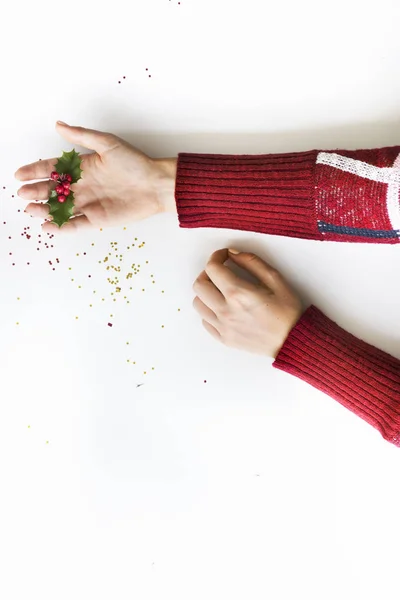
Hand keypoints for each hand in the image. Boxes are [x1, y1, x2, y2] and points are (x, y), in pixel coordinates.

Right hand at [14, 122, 177, 232]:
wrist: (156, 185)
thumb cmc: (135, 163)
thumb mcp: (107, 144)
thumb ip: (82, 136)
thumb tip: (58, 125)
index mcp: (82, 167)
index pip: (53, 168)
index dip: (35, 170)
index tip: (19, 173)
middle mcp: (82, 185)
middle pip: (52, 189)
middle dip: (35, 190)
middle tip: (22, 192)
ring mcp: (88, 203)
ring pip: (60, 208)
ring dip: (44, 209)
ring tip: (30, 208)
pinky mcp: (97, 219)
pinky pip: (75, 225)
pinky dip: (61, 227)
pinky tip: (47, 226)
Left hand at [193, 249, 303, 357]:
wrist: (292, 341)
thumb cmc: (287, 311)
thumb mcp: (275, 279)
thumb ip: (251, 262)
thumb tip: (232, 253)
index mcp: (238, 293)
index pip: (212, 268)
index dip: (216, 256)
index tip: (224, 256)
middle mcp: (225, 311)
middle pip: (199, 285)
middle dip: (208, 273)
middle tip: (221, 272)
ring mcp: (223, 327)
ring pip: (198, 303)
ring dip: (206, 292)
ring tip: (220, 291)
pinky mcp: (224, 339)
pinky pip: (205, 320)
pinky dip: (209, 310)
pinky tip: (223, 307)